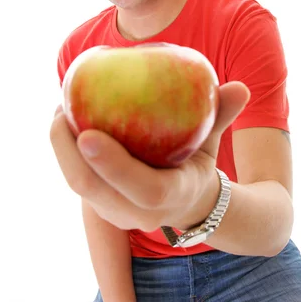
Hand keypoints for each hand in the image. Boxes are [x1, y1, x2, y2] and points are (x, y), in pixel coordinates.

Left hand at [50, 81, 249, 231]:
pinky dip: (65, 151)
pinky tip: (64, 119)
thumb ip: (222, 115)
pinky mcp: (100, 204)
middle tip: (61, 111)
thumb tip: (240, 88)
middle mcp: (139, 213)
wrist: (189, 204)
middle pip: (93, 190)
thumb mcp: (212, 142)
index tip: (88, 134)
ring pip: (78, 185)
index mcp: (171, 197)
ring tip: (59, 109)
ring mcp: (115, 212)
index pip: (142, 188)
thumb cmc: (199, 165)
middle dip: (68, 152)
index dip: (114, 165)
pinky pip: (77, 178)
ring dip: (62, 149)